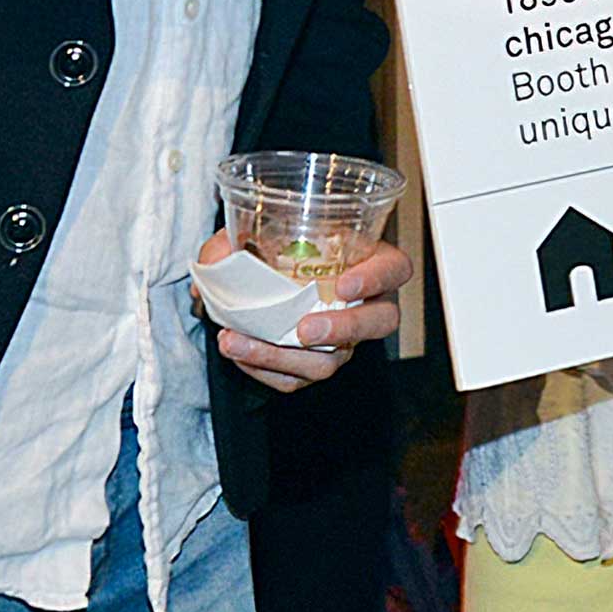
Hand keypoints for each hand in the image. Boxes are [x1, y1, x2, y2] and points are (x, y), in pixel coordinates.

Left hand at [202, 233, 409, 393]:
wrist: (257, 280)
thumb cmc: (272, 249)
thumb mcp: (254, 233)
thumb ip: (234, 242)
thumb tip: (218, 261)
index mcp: (366, 260)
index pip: (394, 269)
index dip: (376, 278)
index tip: (344, 284)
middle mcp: (364, 303)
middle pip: (379, 323)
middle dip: (344, 329)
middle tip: (304, 330)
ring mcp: (343, 339)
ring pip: (332, 360)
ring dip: (281, 356)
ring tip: (237, 342)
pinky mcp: (314, 363)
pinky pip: (297, 378)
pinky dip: (264, 369)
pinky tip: (239, 352)